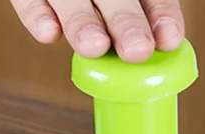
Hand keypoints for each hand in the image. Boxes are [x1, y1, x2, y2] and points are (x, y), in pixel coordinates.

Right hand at [10, 0, 184, 62]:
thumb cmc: (100, 6)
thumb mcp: (121, 6)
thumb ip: (139, 22)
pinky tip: (48, 34)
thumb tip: (160, 55)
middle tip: (136, 50)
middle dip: (125, 21)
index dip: (161, 14)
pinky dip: (35, 14)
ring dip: (82, 21)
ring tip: (94, 47)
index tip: (169, 40)